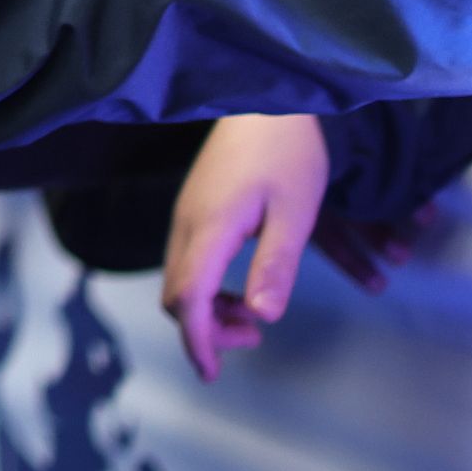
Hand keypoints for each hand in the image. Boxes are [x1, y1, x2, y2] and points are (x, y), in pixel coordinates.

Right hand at [161, 114, 328, 380]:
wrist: (266, 97)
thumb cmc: (287, 153)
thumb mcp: (295, 212)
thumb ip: (276, 265)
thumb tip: (260, 317)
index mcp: (209, 227)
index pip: (188, 297)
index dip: (199, 340)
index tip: (214, 373)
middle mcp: (187, 222)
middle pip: (176, 293)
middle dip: (206, 329)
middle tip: (255, 337)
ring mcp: (187, 212)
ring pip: (179, 277)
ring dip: (207, 308)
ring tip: (251, 317)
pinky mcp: (195, 205)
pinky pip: (187, 259)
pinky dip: (206, 286)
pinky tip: (238, 285)